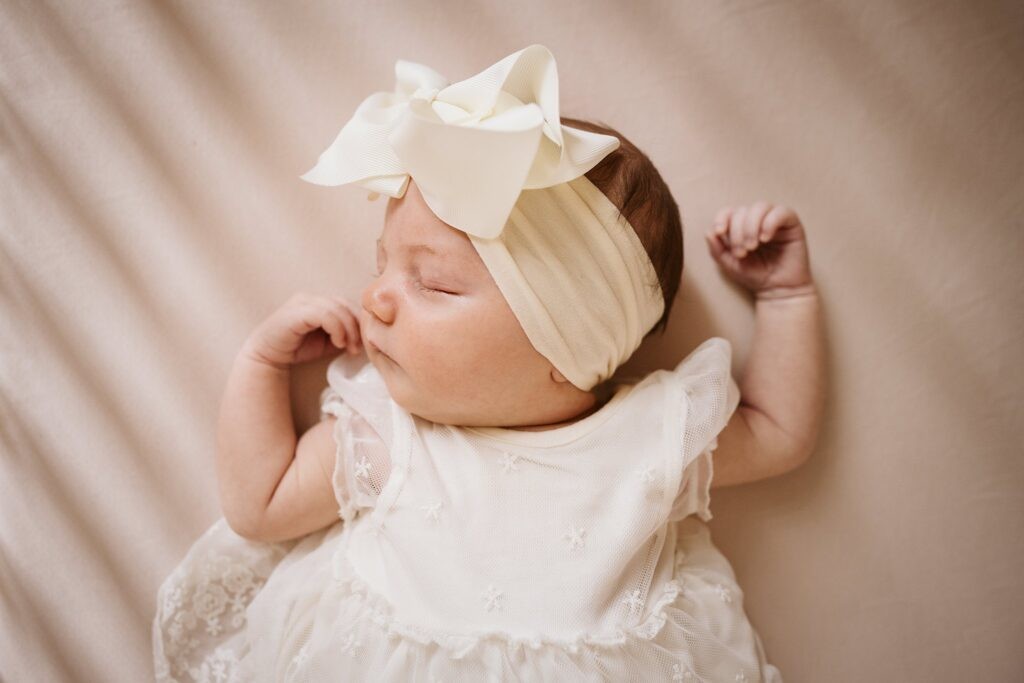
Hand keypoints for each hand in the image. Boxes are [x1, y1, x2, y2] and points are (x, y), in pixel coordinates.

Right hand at [242, 292, 363, 368]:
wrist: (268, 356)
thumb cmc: (298, 348)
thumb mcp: (328, 341)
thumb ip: (344, 333)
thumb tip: (365, 334)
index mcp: (319, 301)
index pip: (348, 304)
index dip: (358, 322)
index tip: (360, 344)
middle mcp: (311, 297)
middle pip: (345, 304)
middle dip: (356, 326)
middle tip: (357, 348)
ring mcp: (303, 302)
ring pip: (338, 308)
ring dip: (348, 330)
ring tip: (348, 347)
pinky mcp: (297, 312)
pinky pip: (326, 314)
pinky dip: (337, 328)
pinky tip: (337, 343)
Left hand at [705, 202, 815, 297]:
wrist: (777, 290)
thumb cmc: (754, 275)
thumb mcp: (729, 264)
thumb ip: (716, 249)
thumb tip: (709, 232)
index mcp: (741, 226)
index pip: (729, 211)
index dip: (722, 218)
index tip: (719, 232)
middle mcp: (757, 219)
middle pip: (742, 211)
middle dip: (738, 232)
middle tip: (741, 253)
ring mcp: (775, 219)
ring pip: (760, 207)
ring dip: (751, 227)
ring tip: (752, 247)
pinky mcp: (792, 224)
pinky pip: (781, 212)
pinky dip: (770, 223)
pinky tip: (765, 239)